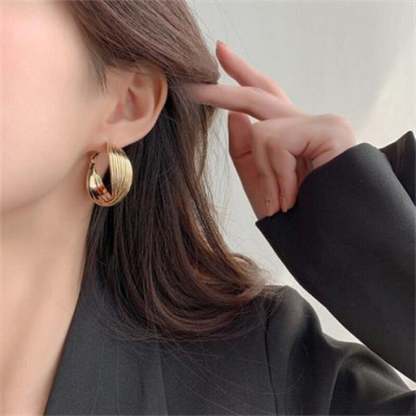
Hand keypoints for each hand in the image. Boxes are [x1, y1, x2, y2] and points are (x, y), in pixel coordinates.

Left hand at [184, 40, 357, 219]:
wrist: (327, 243)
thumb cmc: (296, 217)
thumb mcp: (259, 184)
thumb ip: (246, 151)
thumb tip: (235, 115)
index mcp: (290, 136)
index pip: (264, 96)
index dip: (243, 75)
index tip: (221, 55)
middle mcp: (306, 124)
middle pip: (262, 93)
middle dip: (227, 89)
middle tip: (212, 54)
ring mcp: (321, 123)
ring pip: (263, 132)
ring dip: (267, 178)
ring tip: (283, 203)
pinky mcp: (331, 128)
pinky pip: (278, 142)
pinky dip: (278, 177)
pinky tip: (293, 197)